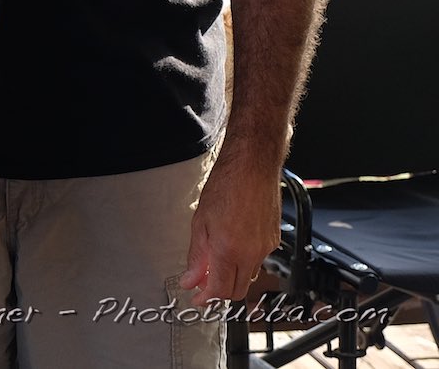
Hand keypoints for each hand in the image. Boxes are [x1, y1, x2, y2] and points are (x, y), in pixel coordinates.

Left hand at [180, 148, 280, 302]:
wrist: (253, 166)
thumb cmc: (226, 185)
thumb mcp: (200, 221)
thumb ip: (197, 256)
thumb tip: (190, 281)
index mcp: (230, 250)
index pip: (221, 291)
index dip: (206, 299)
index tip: (197, 298)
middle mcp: (252, 254)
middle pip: (237, 290)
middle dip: (220, 291)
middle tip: (202, 282)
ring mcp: (266, 248)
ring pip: (249, 276)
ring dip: (232, 275)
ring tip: (214, 259)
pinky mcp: (274, 239)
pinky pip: (258, 259)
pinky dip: (244, 260)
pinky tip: (231, 244)